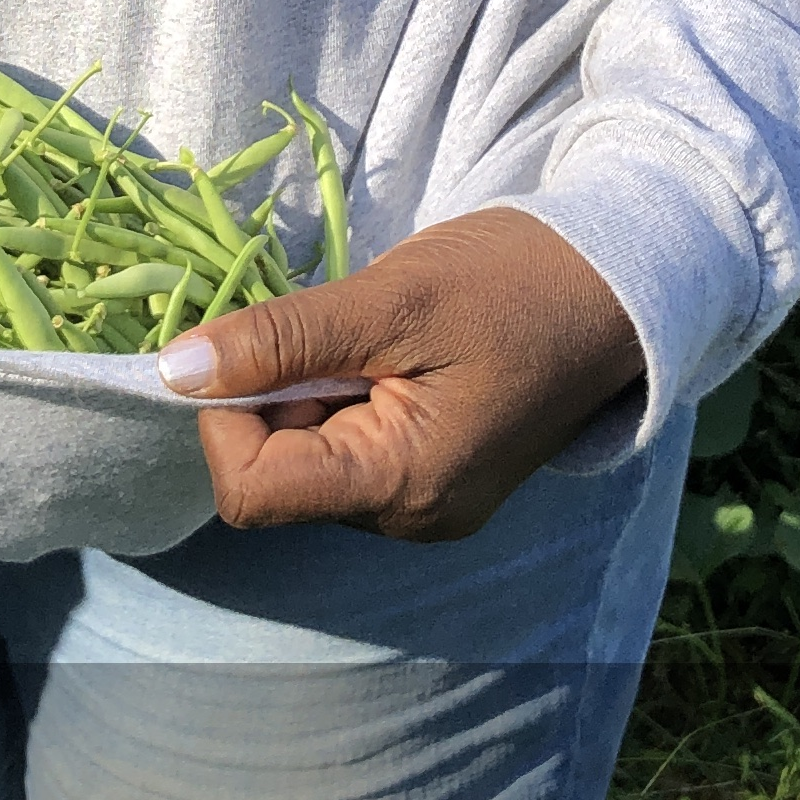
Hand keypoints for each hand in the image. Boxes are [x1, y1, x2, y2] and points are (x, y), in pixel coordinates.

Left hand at [160, 208, 644, 538]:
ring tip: (374, 334)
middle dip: (274, 396)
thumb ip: (282, 340)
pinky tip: (388, 350)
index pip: (252, 490)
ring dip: (309, 390)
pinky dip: (342, 393)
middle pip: (276, 476)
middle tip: (335, 326)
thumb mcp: (392, 298)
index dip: (225, 417)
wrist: (624, 284)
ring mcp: (426, 501)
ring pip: (308, 457)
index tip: (258, 343)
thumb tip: (175, 372)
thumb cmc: (518, 282)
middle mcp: (410, 518)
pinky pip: (349, 446)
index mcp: (403, 487)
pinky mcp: (435, 473)